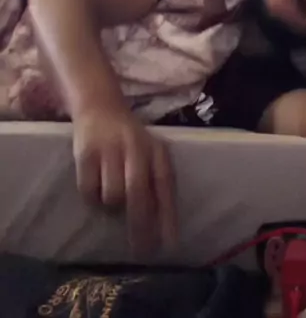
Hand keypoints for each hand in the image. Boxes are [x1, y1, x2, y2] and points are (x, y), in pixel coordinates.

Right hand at [72, 104, 176, 255]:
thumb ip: (155, 182)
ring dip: (113, 208)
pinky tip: (95, 189)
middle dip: (141, 227)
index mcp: (156, 150)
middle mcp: (135, 149)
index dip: (167, 217)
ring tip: (112, 199)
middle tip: (141, 251)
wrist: (100, 104)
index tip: (169, 245)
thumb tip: (158, 226)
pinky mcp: (86, 153)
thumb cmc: (129, 137)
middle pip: (138, 195)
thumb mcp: (150, 152)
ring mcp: (109, 150)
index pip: (165, 187)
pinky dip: (93, 199)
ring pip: (113, 197)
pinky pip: (89, 191)